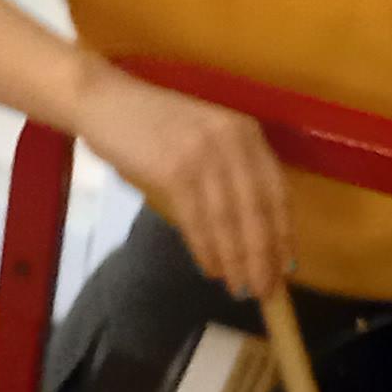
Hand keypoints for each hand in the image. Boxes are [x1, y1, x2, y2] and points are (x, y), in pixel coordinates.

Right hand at [80, 71, 292, 300]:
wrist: (104, 100)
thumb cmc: (151, 125)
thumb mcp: (204, 138)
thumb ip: (230, 170)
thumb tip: (251, 228)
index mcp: (246, 133)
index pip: (277, 190)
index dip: (283, 231)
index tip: (287, 266)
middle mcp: (232, 141)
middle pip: (257, 210)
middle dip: (263, 255)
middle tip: (266, 291)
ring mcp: (203, 154)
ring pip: (228, 220)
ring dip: (235, 260)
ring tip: (239, 288)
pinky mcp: (174, 171)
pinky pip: (197, 221)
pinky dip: (207, 250)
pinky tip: (210, 269)